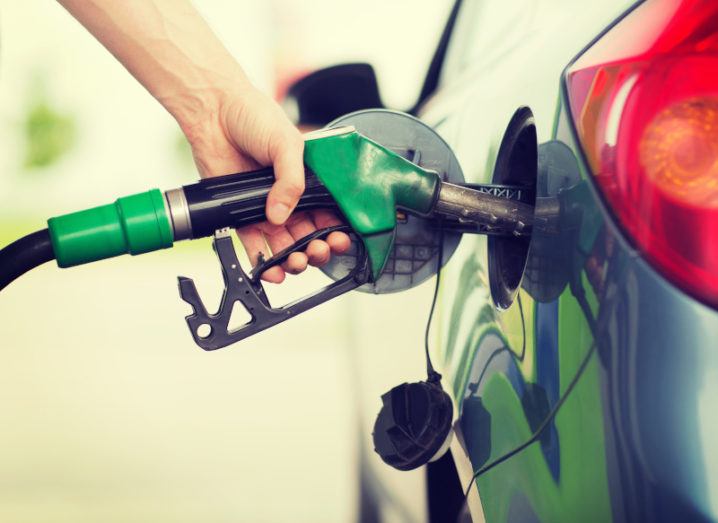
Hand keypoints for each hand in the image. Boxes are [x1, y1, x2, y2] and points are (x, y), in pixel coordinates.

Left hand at [183, 86, 350, 282]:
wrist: (214, 112)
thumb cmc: (254, 117)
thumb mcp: (287, 144)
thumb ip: (292, 181)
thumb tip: (281, 215)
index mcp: (309, 181)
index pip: (328, 214)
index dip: (335, 231)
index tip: (337, 240)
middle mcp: (289, 198)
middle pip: (309, 235)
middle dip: (317, 250)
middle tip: (317, 251)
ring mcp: (265, 208)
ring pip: (285, 245)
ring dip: (293, 260)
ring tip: (295, 262)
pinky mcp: (239, 215)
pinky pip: (254, 245)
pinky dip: (262, 261)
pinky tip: (272, 269)